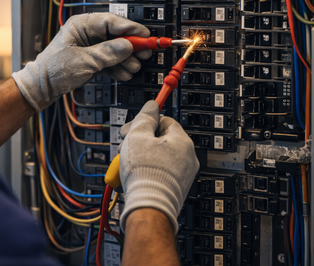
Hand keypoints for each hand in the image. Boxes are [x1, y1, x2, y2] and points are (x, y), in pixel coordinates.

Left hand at [12, 13, 150, 111]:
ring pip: (114, 49)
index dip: (130, 28)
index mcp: (81, 25)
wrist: (41, 88)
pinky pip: (109, 60)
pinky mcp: (91, 59)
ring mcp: (89, 47)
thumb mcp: (84, 61)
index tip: (145, 35)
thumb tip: (127, 46)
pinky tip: (125, 73)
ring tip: (134, 67)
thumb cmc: (53, 70)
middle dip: (131, 46)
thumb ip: (108, 53)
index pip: (111, 21)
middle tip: (145, 52)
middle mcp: (86, 33)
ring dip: (126, 59)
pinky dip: (118, 67)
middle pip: (116, 35)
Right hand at [119, 101, 198, 233]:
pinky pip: (160, 171)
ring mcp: (183, 174)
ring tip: (125, 163)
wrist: (149, 208)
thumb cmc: (145, 173)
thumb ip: (145, 117)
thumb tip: (151, 106)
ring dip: (141, 155)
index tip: (133, 126)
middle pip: (161, 139)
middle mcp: (188, 157)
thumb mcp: (138, 136)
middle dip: (140, 140)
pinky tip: (134, 175)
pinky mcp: (176, 188)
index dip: (145, 121)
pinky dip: (147, 170)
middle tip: (125, 144)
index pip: (165, 120)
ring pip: (158, 156)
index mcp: (182, 141)